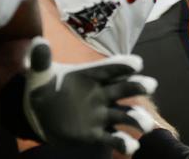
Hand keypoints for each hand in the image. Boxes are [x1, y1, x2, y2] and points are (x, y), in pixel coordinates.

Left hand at [22, 37, 156, 153]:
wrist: (39, 114)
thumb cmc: (43, 88)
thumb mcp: (39, 74)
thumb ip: (41, 60)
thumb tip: (38, 42)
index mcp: (90, 75)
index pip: (109, 68)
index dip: (122, 65)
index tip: (137, 63)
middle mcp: (101, 93)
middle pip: (124, 88)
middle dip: (138, 86)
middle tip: (150, 85)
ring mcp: (101, 114)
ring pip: (125, 114)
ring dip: (138, 118)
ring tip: (146, 125)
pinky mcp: (97, 134)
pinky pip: (114, 138)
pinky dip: (124, 142)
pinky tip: (132, 147)